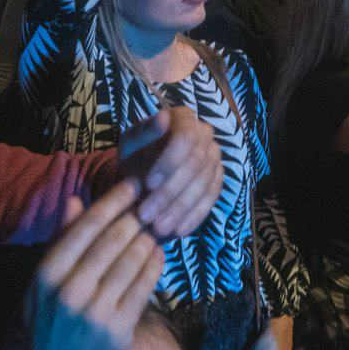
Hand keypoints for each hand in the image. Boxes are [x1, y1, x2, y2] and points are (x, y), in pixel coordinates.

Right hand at [15, 181, 162, 349]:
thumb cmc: (48, 326)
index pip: (86, 225)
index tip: (134, 183)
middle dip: (137, 217)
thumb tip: (74, 199)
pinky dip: (155, 266)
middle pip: (114, 239)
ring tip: (156, 228)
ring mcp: (94, 312)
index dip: (114, 200)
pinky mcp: (117, 331)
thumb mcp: (42, 284)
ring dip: (149, 239)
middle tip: (153, 204)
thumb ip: (60, 242)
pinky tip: (159, 254)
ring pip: (133, 260)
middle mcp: (69, 291)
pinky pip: (145, 287)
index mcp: (46, 274)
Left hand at [118, 105, 221, 237]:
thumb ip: (145, 132)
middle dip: (169, 192)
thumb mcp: (131, 144)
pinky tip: (177, 230)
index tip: (148, 183)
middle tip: (146, 214)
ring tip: (157, 227)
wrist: (142, 178)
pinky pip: (211, 200)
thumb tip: (163, 118)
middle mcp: (205, 135)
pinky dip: (193, 217)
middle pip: (195, 164)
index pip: (186, 136)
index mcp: (184, 119)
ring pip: (203, 185)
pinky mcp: (217, 181)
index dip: (169, 161)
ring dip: (179, 208)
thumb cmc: (135, 156)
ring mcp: (214, 159)